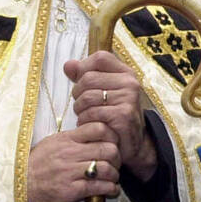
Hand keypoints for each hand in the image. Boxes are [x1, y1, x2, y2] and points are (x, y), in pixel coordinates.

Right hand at [26, 123, 121, 201]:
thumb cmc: (34, 165)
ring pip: (106, 168)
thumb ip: (72, 138)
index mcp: (66, 139)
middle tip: (116, 162)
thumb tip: (92, 132)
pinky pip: (99, 187)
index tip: (113, 142)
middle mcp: (70, 153)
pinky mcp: (70, 191)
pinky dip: (110, 188)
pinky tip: (111, 190)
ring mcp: (70, 172)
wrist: (16, 186)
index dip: (111, 135)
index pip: (99, 128)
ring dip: (115, 174)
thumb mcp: (51, 143)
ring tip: (113, 177)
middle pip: (108, 148)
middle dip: (117, 156)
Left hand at [66, 52, 156, 182]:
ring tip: (87, 117)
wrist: (133, 143)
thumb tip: (68, 65)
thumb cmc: (115, 115)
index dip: (85, 68)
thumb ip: (85, 76)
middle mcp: (130, 83)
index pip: (100, 58)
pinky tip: (92, 126)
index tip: (83, 83)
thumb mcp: (103, 92)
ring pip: (87, 97)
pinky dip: (86, 122)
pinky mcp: (123, 115)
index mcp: (126, 73)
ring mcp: (128, 99)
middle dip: (78, 94)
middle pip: (88, 78)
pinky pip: (92, 113)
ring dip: (80, 110)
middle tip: (83, 106)